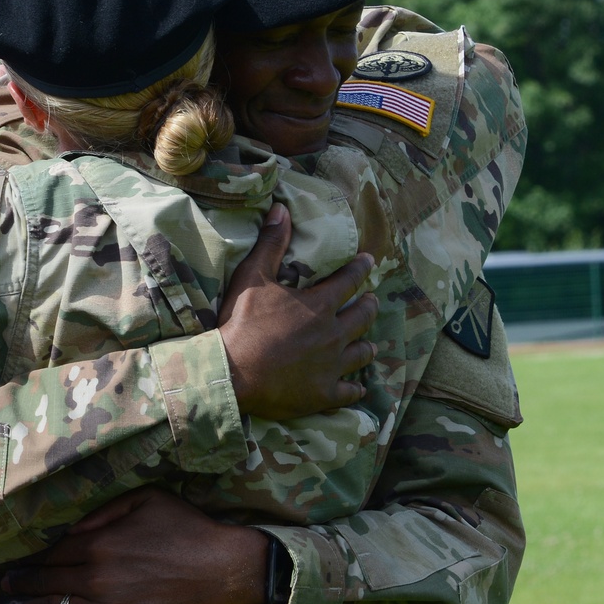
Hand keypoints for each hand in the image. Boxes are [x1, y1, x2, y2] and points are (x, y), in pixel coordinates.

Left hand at [1, 487, 268, 603]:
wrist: (222, 569)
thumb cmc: (187, 528)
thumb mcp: (147, 498)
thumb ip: (105, 510)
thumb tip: (73, 527)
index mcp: (99, 541)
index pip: (54, 552)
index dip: (32, 558)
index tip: (13, 560)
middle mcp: (95, 574)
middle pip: (48, 581)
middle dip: (21, 583)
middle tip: (1, 585)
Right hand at [218, 203, 377, 418]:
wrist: (232, 372)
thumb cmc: (241, 323)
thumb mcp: (253, 276)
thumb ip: (271, 243)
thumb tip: (282, 209)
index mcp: (319, 305)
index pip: (348, 281)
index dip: (360, 269)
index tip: (369, 261)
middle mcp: (333, 334)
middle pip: (362, 317)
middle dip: (368, 306)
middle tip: (371, 301)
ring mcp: (331, 366)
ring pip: (361, 353)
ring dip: (367, 346)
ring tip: (371, 344)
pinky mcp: (323, 393)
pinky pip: (349, 391)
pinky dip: (355, 389)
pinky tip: (357, 388)